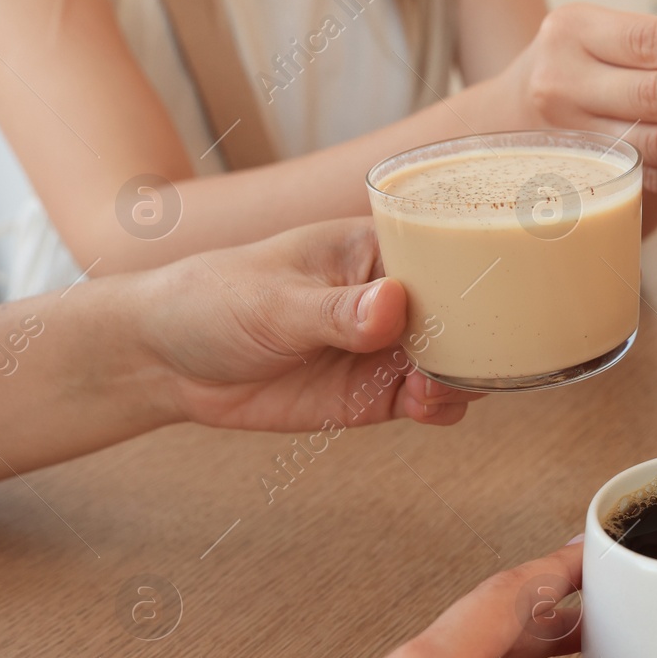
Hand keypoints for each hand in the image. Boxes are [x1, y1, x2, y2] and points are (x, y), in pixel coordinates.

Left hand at [138, 218, 480, 430]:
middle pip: (464, 314)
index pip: (447, 255)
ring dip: (461, 378)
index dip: (479, 278)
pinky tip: (424, 407)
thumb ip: (336, 312)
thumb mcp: (273, 303)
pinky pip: (429, 401)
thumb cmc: (213, 300)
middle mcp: (395, 296)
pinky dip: (441, 407)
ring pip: (455, 362)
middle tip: (458, 360)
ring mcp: (388, 347)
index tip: (490, 305)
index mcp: (377, 249)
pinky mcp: (375, 393)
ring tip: (432, 388)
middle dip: (478, 339)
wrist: (167, 362)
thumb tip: (393, 306)